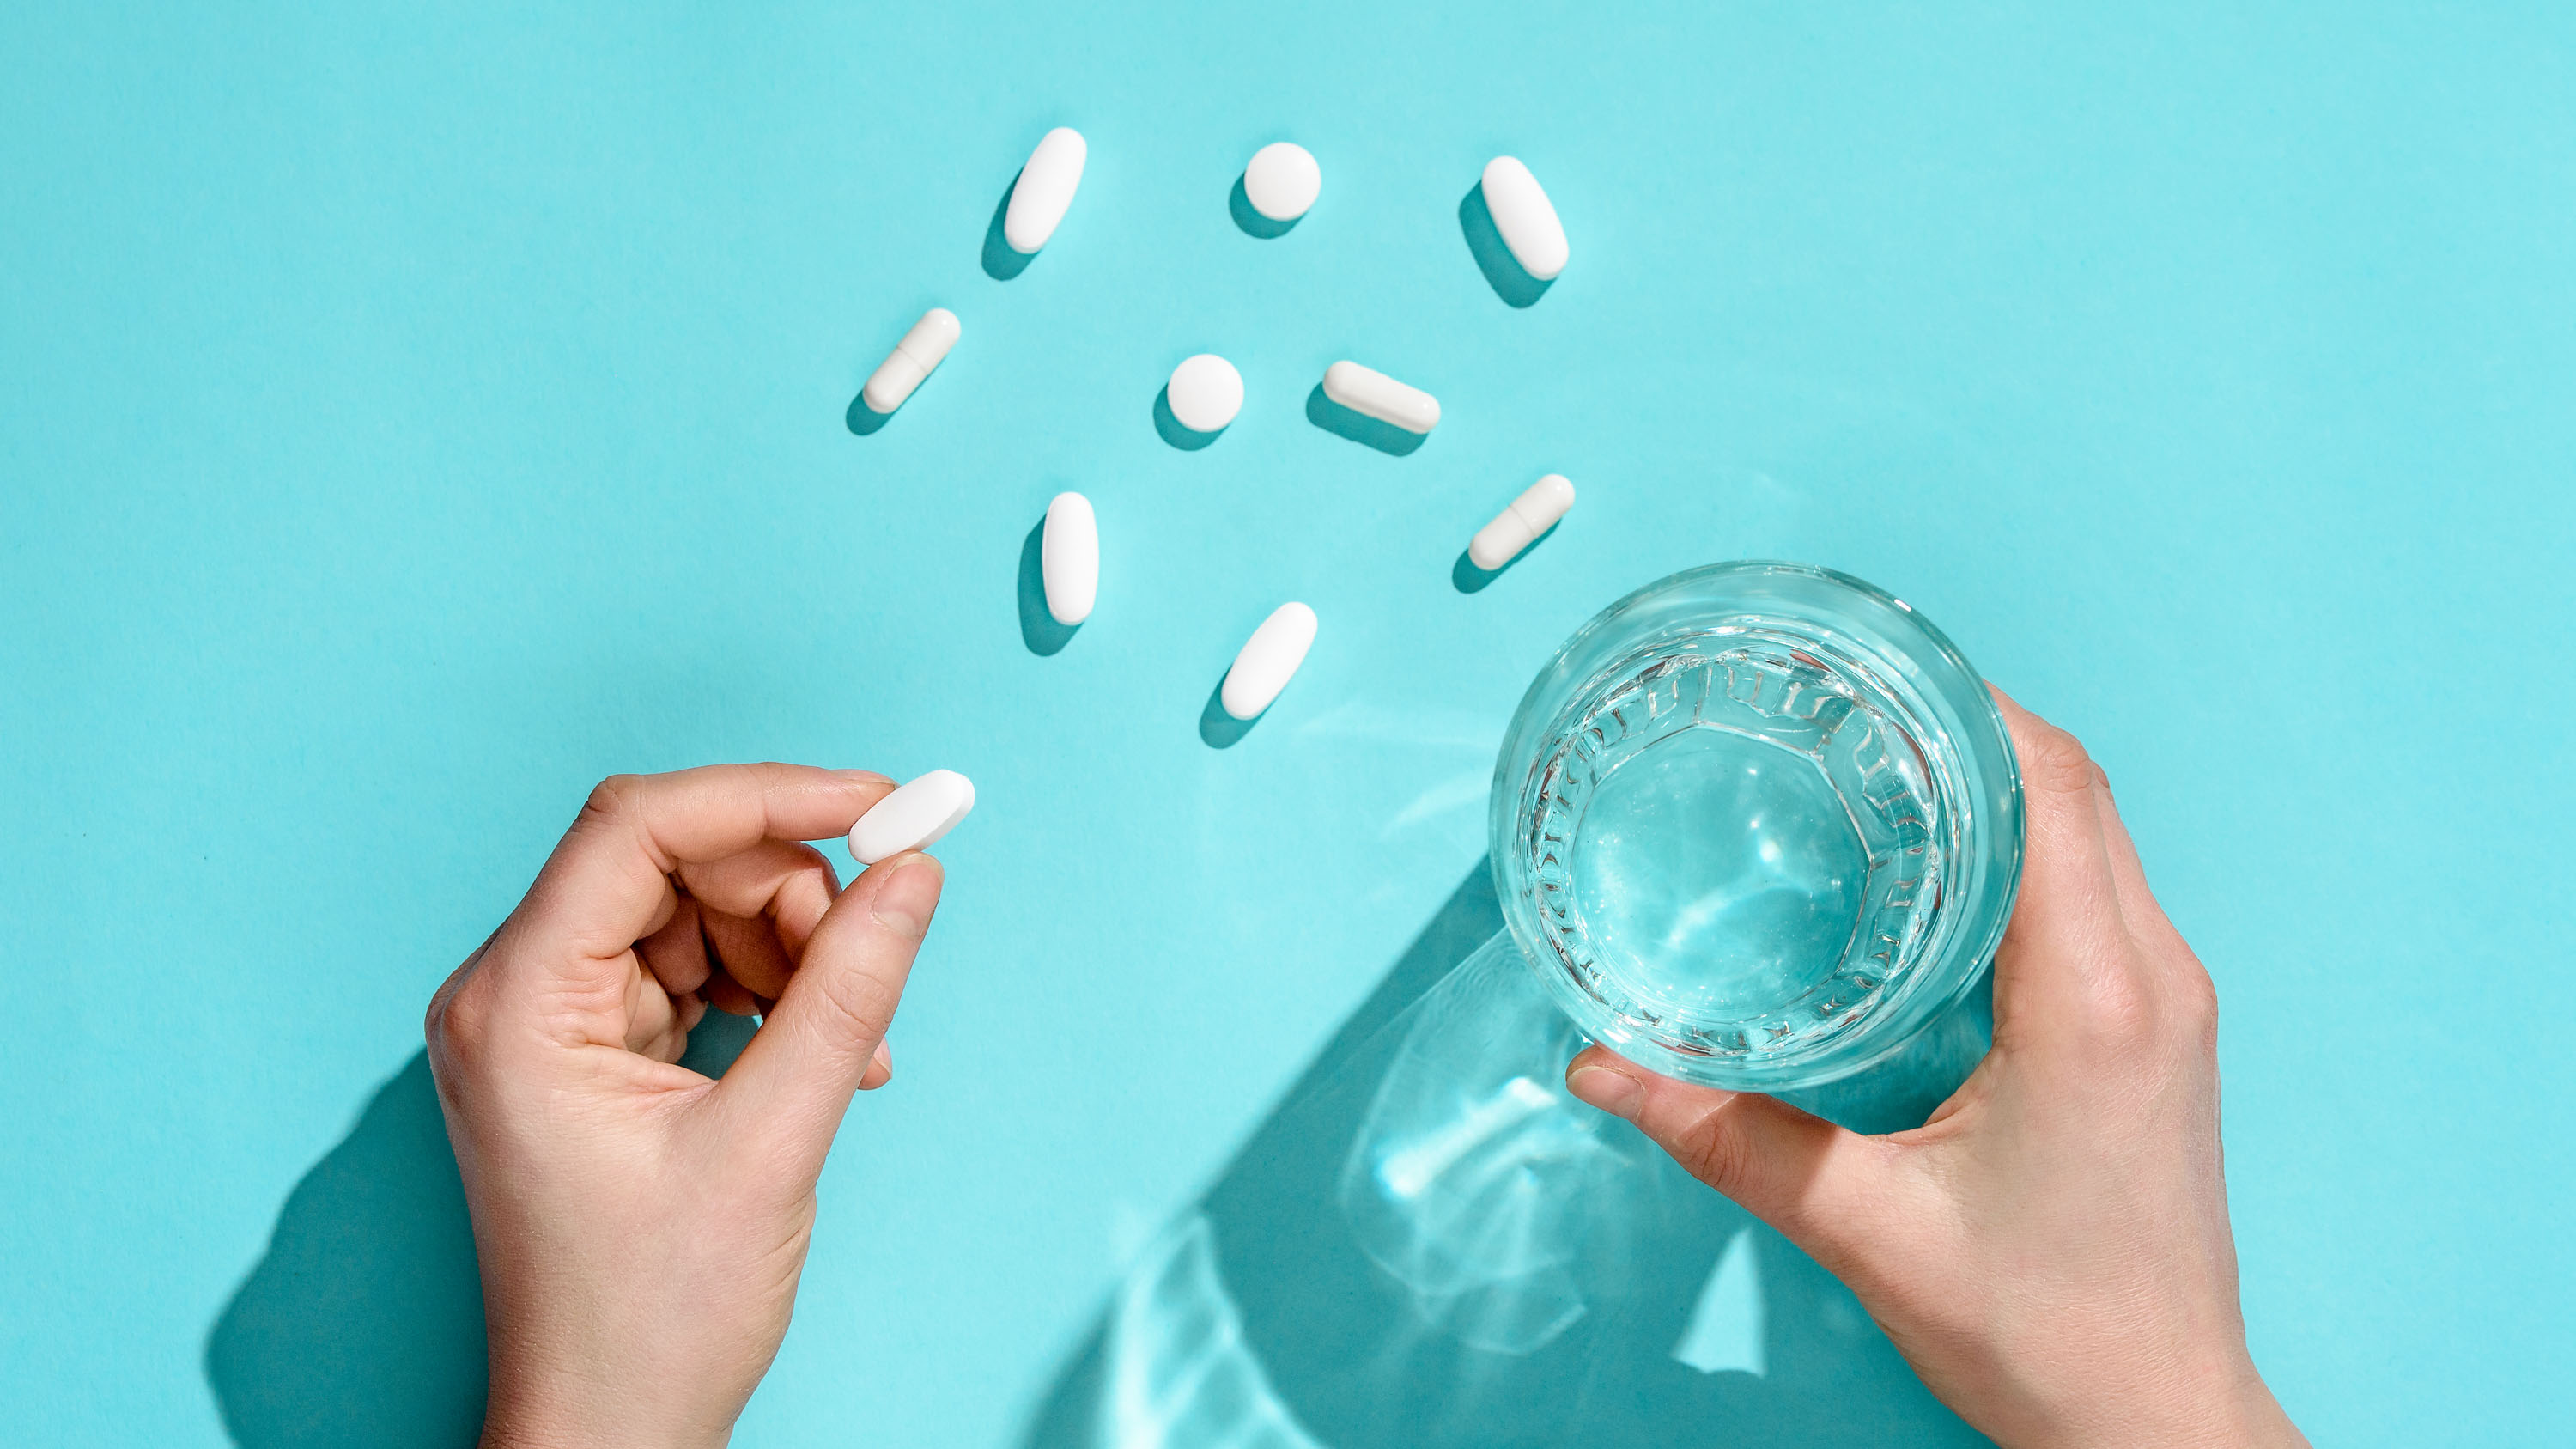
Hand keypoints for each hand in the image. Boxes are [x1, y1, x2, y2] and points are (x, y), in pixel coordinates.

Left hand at [425, 764, 943, 1448]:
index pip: (639, 828)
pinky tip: (821, 1053)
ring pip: (695, 909)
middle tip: (870, 962)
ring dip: (790, 949)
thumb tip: (913, 872)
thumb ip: (846, 992)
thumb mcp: (771, 1143)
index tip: (882, 806)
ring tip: (846, 1042)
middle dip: (790, 897)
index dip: (770, 799)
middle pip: (675, 862)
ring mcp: (549, 1023)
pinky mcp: (590, 1052)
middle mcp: (514, 994)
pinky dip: (770, 991)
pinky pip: (693, 967)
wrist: (610, 1426)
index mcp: (517, 1004)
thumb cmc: (652, 1316)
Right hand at [1564, 696, 2305, 1448]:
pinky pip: (2096, 888)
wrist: (2157, 1420)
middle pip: (2075, 787)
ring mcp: (2171, 1001)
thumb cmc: (2042, 1332)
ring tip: (1874, 762)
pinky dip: (2023, 844)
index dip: (1967, 705)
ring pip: (2092, 832)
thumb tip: (1600, 1068)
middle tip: (1842, 702)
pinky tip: (1932, 865)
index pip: (2051, 789)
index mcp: (2096, 999)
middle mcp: (2155, 977)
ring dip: (1997, 780)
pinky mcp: (2160, 1030)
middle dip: (1964, 722)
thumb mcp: (1866, 1232)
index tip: (1868, 668)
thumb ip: (1730, 1140)